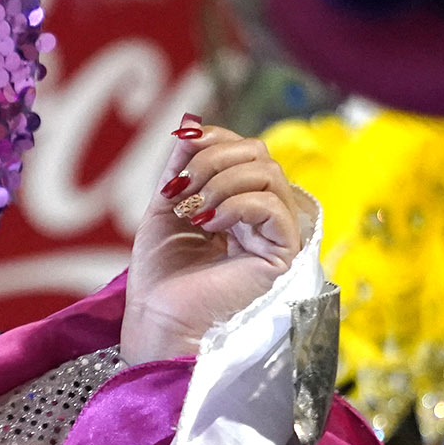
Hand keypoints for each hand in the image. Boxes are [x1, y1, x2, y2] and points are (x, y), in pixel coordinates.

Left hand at [120, 117, 315, 363]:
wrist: (160, 322)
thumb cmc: (161, 277)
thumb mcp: (166, 206)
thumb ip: (182, 165)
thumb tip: (192, 121)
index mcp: (238, 204)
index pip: (244, 150)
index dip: (215, 140)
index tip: (181, 151)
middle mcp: (261, 217)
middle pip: (259, 155)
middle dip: (215, 160)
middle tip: (183, 189)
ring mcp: (275, 235)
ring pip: (269, 174)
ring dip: (223, 181)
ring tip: (195, 211)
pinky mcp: (283, 255)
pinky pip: (275, 207)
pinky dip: (239, 204)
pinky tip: (211, 224)